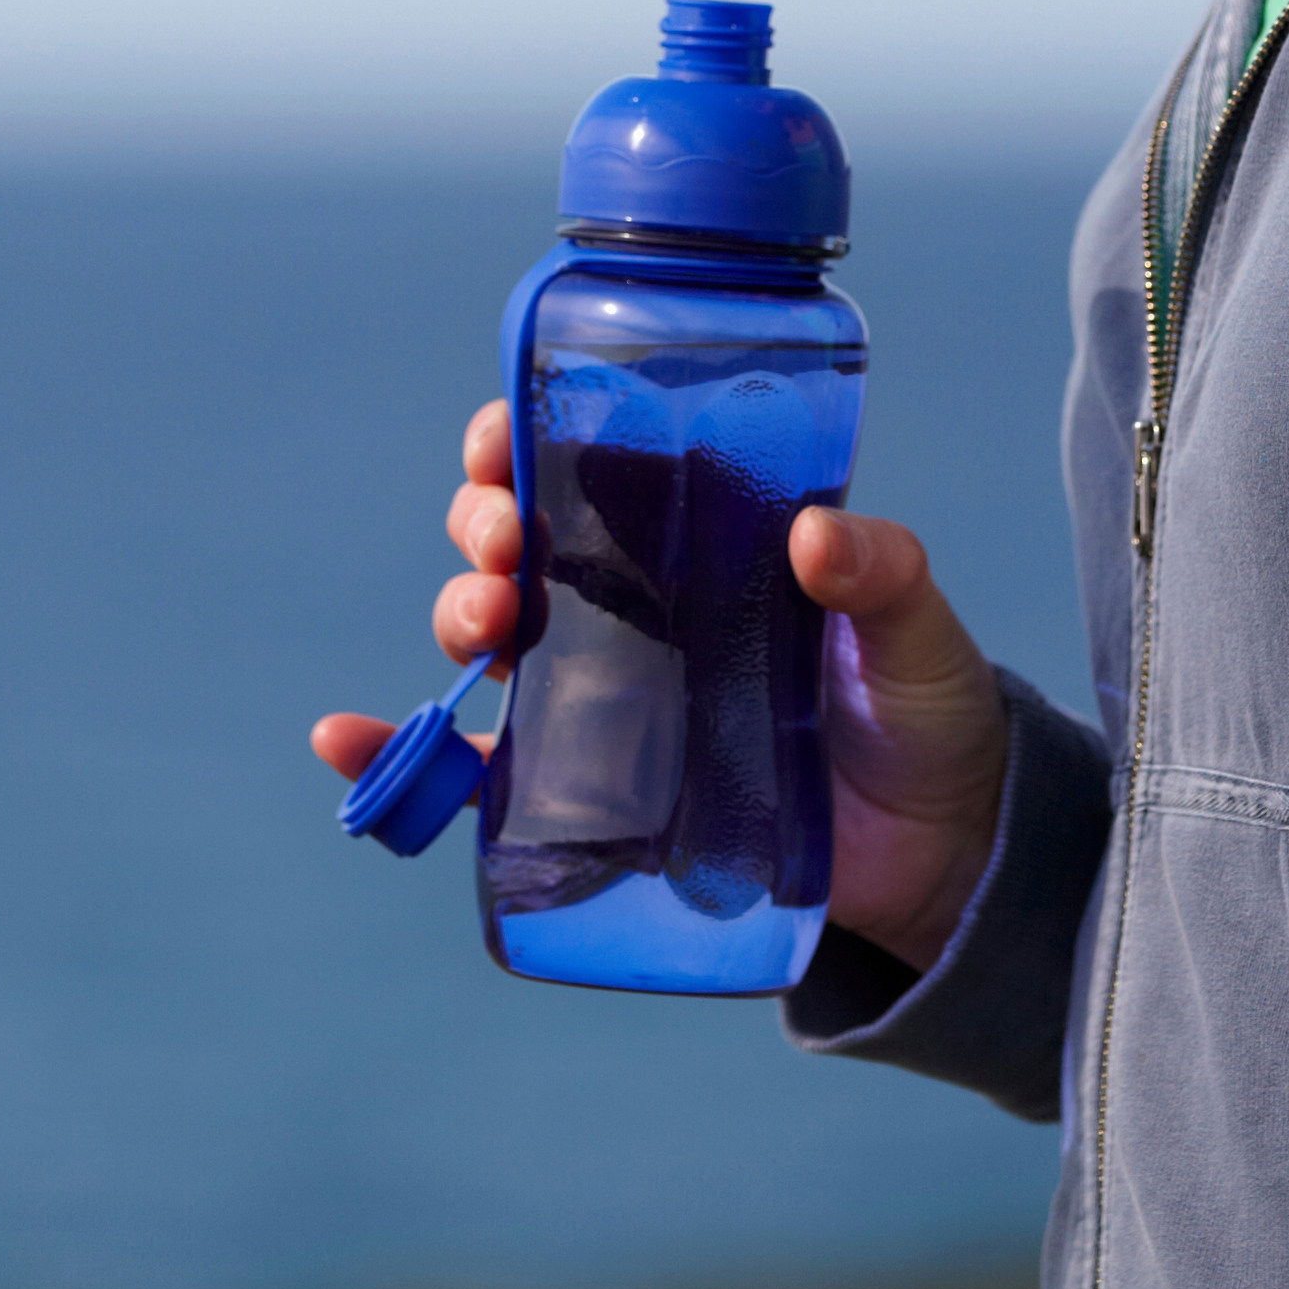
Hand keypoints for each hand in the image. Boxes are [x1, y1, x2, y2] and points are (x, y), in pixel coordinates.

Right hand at [306, 403, 1009, 976]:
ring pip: (493, 628)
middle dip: (484, 522)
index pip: (588, 463)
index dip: (527, 437)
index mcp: (700, 538)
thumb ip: (884, 577)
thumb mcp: (917, 633)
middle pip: (521, 535)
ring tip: (486, 625)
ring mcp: (609, 693)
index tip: (505, 437)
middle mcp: (639, 604)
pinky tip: (346, 739)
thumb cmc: (926, 714)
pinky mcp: (595, 788)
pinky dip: (398, 753)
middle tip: (505, 544)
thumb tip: (817, 536)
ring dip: (458, 608)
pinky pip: (477, 769)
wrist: (942, 852)